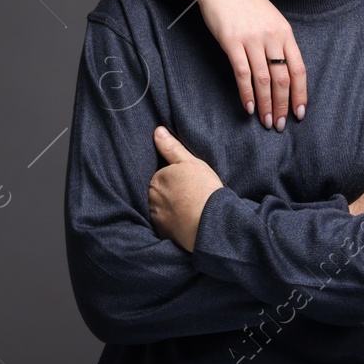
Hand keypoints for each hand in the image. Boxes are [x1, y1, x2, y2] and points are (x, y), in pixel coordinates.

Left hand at [148, 126, 224, 252]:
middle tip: (190, 196)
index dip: (176, 179)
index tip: (188, 183)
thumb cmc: (203, 189)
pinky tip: (186, 222)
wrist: (211, 223)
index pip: (162, 176)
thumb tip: (157, 131)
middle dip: (170, 194)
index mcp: (157, 178)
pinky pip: (165, 225)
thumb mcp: (190, 162)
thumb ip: (172, 147)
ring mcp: (156, 216)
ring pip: (161, 208)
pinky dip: (173, 223)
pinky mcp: (162, 232)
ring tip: (189, 210)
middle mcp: (152, 197)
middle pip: (159, 192)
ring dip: (171, 209)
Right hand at [182, 0, 307, 130]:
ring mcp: (252, 38)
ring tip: (266, 121)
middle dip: (283, 105)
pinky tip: (249, 106)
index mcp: (284, 32)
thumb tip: (284, 72)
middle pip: (282, 77)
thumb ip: (278, 42)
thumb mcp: (270, 19)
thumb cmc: (245, 3)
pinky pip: (242, 72)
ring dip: (266, 103)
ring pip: (264, 79)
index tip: (299, 112)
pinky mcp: (231, 41)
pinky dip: (246, 92)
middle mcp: (271, 36)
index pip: (298, 68)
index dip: (300, 93)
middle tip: (280, 124)